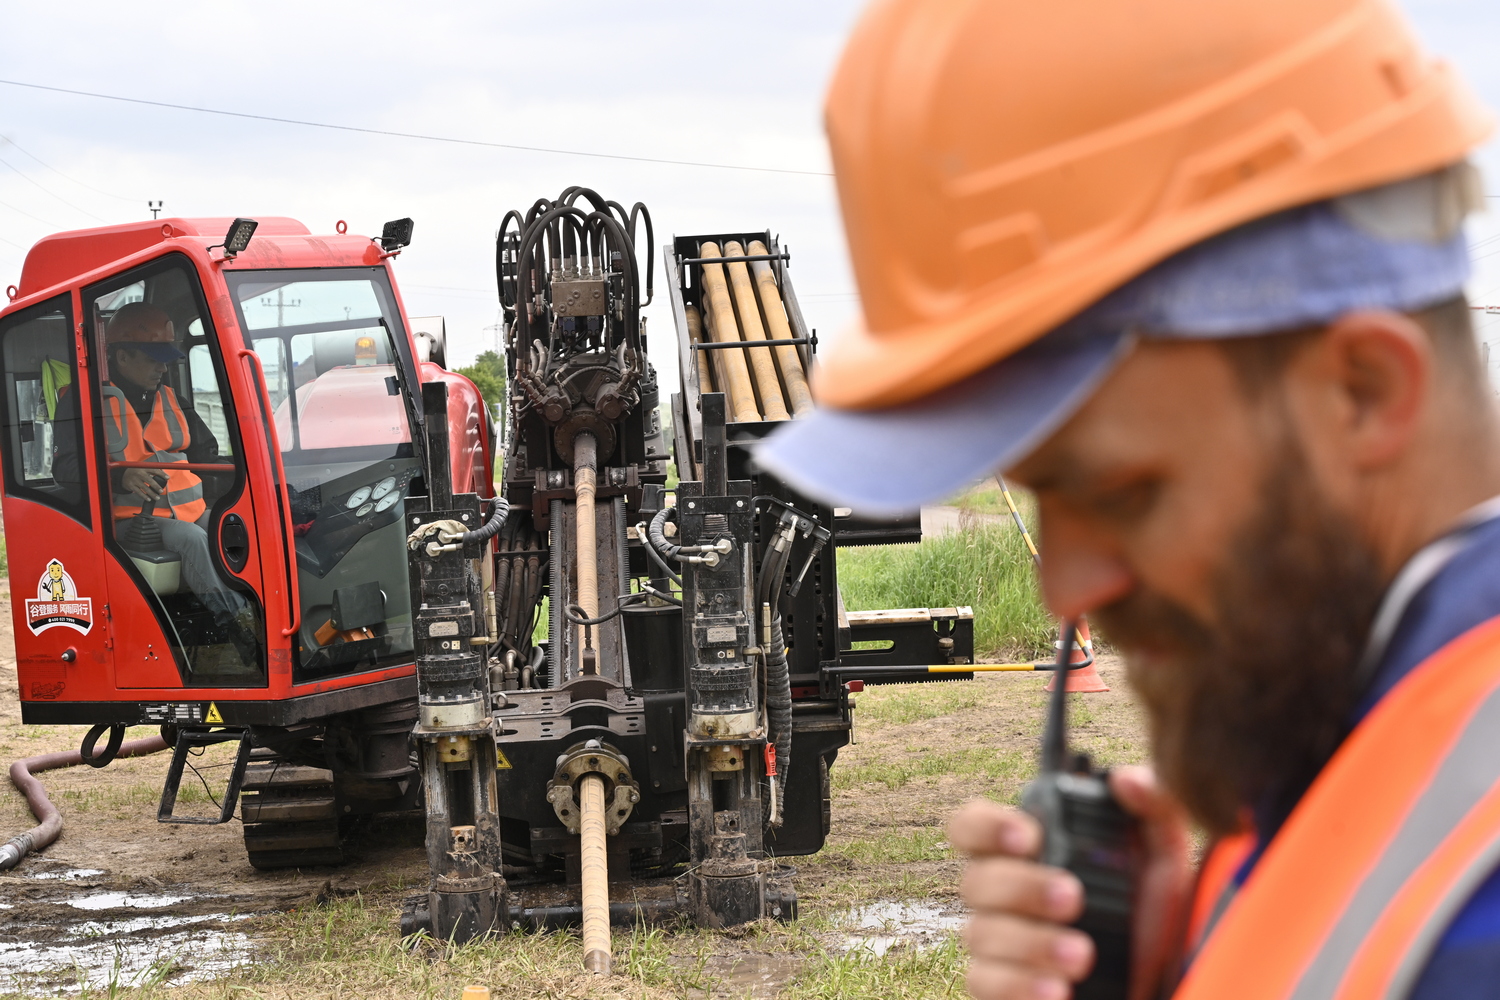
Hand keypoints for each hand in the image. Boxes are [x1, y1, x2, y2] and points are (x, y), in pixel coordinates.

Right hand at [121, 467, 165, 500]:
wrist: (123, 474)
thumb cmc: (138, 471)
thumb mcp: (144, 468)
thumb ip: (154, 470)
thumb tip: (165, 476)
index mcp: (144, 468)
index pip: (154, 470)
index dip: (161, 474)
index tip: (168, 478)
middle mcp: (139, 473)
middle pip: (149, 480)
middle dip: (156, 486)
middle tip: (161, 491)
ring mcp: (134, 480)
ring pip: (144, 488)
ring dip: (152, 493)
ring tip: (157, 498)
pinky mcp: (131, 486)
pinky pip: (138, 492)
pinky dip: (144, 496)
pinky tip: (149, 499)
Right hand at [950, 765, 1194, 999]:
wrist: (1166, 983)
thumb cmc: (1152, 916)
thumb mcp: (1164, 860)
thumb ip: (1155, 810)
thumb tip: (1125, 779)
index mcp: (1025, 853)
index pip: (972, 826)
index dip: (986, 827)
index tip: (1028, 836)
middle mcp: (1000, 893)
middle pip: (974, 881)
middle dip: (1022, 888)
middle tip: (1072, 897)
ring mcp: (996, 942)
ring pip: (980, 934)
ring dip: (1031, 943)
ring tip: (1082, 955)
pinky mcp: (1001, 987)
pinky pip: (984, 984)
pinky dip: (1019, 986)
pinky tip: (1057, 989)